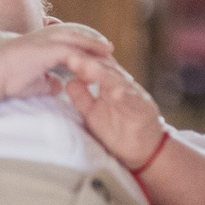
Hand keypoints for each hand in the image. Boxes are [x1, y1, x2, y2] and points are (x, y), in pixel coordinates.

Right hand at [0, 28, 112, 101]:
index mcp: (38, 43)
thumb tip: (59, 86)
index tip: (94, 51)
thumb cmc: (5, 80)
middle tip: (108, 47)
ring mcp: (44, 41)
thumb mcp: (33, 82)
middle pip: (73, 35)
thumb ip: (47, 82)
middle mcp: (42, 38)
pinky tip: (96, 64)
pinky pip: (72, 52)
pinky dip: (86, 58)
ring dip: (93, 46)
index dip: (80, 44)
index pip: (64, 40)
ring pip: (76, 40)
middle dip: (91, 41)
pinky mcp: (46, 50)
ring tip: (109, 51)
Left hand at [67, 56, 170, 170]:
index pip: (93, 65)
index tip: (60, 56)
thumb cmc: (118, 128)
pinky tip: (115, 91)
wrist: (145, 148)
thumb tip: (68, 81)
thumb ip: (82, 98)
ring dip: (102, 74)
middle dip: (86, 62)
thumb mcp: (93, 113)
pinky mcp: (142, 108)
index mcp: (109, 83)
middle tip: (70, 56)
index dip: (77, 60)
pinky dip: (125, 95)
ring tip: (87, 67)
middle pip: (103, 68)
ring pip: (117, 80)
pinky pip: (132, 100)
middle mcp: (121, 84)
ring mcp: (132, 94)